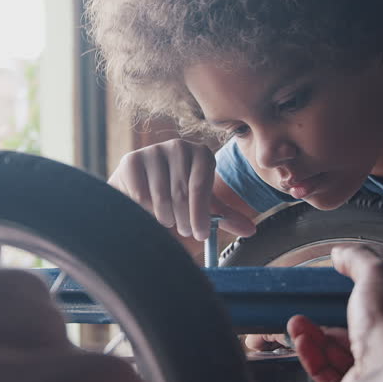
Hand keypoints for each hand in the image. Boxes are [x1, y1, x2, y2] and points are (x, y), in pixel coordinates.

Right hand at [108, 139, 254, 240]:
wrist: (138, 188)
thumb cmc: (176, 196)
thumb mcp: (202, 204)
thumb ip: (224, 216)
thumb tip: (250, 230)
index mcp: (201, 153)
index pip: (201, 186)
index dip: (200, 214)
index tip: (200, 235)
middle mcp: (178, 146)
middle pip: (181, 194)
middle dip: (184, 220)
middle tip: (184, 230)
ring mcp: (153, 151)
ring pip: (162, 199)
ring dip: (165, 218)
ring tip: (166, 219)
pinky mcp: (131, 160)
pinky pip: (142, 197)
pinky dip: (146, 212)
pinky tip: (146, 210)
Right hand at [290, 245, 382, 381]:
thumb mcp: (379, 276)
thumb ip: (359, 260)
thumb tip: (341, 253)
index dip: (372, 298)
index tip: (347, 289)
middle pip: (367, 334)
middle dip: (333, 319)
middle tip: (313, 308)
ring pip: (346, 356)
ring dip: (318, 337)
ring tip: (297, 324)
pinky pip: (334, 376)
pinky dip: (315, 358)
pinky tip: (301, 341)